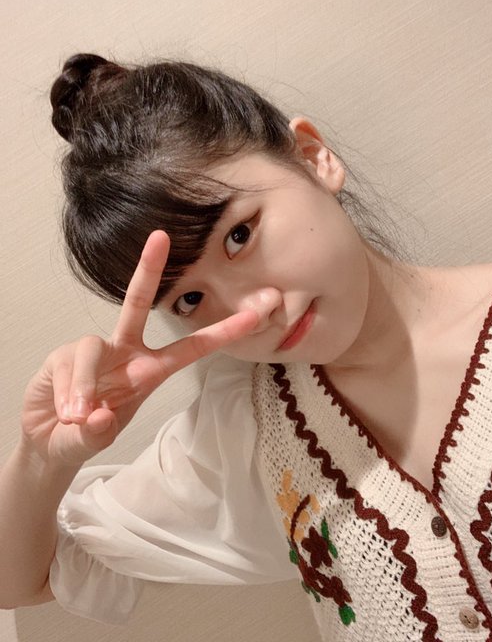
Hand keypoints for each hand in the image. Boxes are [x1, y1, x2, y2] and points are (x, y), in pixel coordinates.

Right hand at [21, 231, 258, 466]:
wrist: (48, 442)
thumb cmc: (84, 436)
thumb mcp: (93, 442)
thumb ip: (96, 435)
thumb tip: (96, 417)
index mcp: (148, 371)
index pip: (190, 349)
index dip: (221, 332)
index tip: (255, 314)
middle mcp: (124, 352)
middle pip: (137, 303)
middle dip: (148, 269)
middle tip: (160, 236)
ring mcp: (93, 350)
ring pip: (93, 349)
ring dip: (85, 386)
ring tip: (75, 419)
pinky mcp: (63, 353)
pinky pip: (69, 365)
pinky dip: (68, 392)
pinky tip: (65, 413)